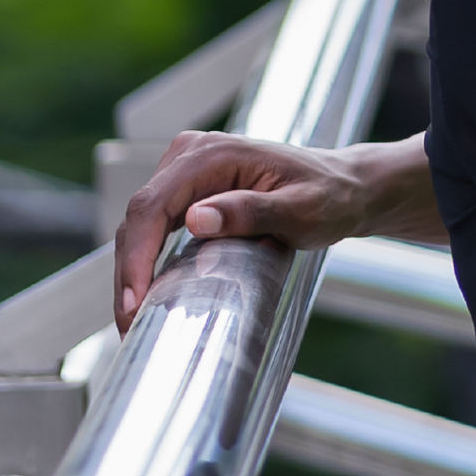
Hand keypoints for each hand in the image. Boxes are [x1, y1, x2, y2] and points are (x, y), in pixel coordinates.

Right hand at [112, 132, 439, 328]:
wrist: (346, 189)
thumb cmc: (331, 197)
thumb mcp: (300, 210)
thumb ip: (250, 211)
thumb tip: (195, 219)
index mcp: (213, 153)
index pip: (154, 205)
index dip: (137, 256)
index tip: (134, 299)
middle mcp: (191, 154)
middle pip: (138, 217)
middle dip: (129, 272)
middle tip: (129, 322)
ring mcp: (186, 170)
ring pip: (141, 224)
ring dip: (133, 269)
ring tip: (133, 318)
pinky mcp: (189, 190)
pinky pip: (155, 226)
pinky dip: (146, 259)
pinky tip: (145, 292)